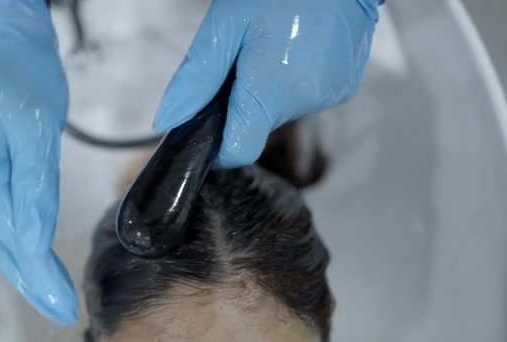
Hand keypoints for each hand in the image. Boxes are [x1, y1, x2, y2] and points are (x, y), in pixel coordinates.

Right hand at [0, 0, 76, 323]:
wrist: (6, 47)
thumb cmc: (23, 77)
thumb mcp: (35, 126)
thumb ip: (34, 184)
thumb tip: (35, 235)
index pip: (16, 237)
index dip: (41, 274)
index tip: (63, 303)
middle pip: (0, 245)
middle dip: (33, 281)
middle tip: (60, 309)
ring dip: (18, 269)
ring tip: (46, 292)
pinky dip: (5, 246)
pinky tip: (19, 256)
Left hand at [153, 0, 379, 167]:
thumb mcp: (224, 28)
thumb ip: (196, 80)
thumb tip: (168, 121)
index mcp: (270, 92)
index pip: (239, 151)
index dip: (219, 147)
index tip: (210, 127)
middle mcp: (303, 103)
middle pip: (257, 126)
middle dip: (244, 99)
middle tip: (245, 58)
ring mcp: (327, 97)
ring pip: (279, 108)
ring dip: (269, 87)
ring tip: (274, 46)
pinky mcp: (342, 89)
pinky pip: (304, 96)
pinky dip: (294, 80)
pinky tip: (296, 49)